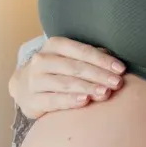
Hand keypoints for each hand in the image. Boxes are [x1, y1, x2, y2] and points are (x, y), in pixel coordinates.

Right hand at [9, 36, 125, 119]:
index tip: (121, 69)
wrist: (24, 87)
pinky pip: (53, 100)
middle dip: (99, 75)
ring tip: (105, 93)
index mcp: (54, 45)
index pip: (82, 51)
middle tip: (117, 83)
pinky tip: (85, 101)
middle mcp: (42, 60)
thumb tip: (113, 60)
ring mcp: (35, 80)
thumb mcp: (70, 58)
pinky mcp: (31, 100)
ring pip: (65, 83)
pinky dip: (70, 100)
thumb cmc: (56, 70)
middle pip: (75, 67)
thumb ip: (90, 57)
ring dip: (88, 87)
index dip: (102, 60)